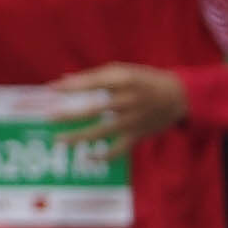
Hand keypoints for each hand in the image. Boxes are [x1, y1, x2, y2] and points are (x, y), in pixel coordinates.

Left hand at [54, 63, 187, 144]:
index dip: (70, 86)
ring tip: (59, 140)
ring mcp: (133, 119)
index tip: (50, 89)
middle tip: (48, 117)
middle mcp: (128, 100)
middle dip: (69, 114)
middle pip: (93, 109)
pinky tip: (87, 157)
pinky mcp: (138, 134)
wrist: (179, 96)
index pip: (91, 83)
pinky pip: (119, 149)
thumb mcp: (123, 70)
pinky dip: (104, 155)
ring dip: (79, 137)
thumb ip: (94, 76)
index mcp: (123, 79)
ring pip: (102, 131)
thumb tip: (64, 80)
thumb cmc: (144, 79)